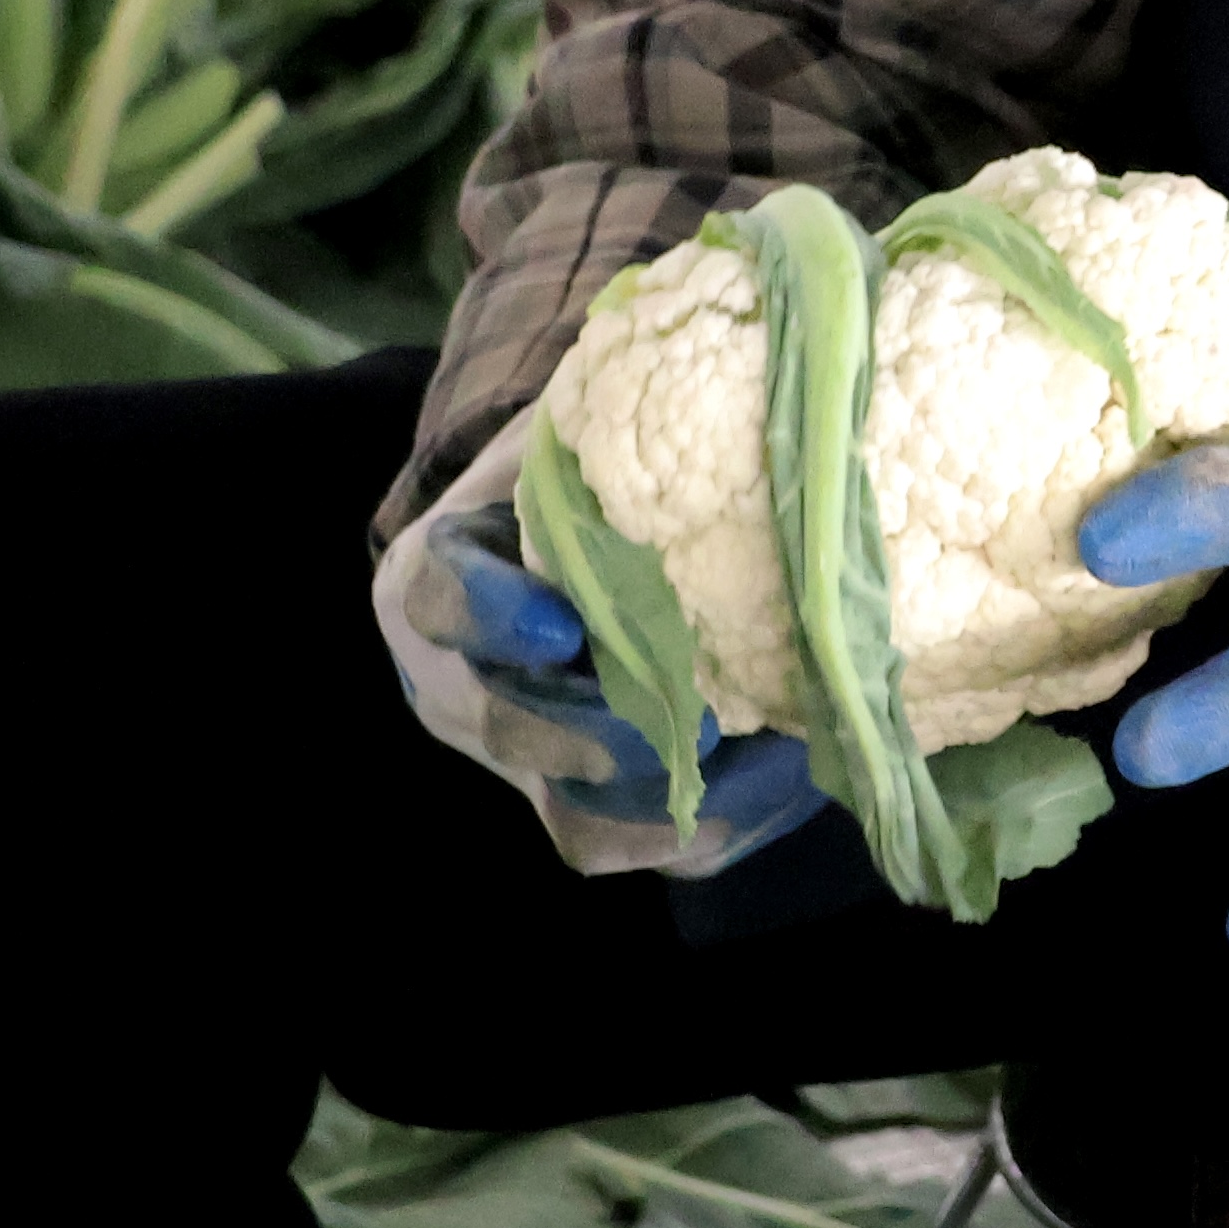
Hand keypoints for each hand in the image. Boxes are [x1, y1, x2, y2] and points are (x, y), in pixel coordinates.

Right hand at [372, 457, 824, 879]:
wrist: (584, 529)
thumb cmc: (590, 464)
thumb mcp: (583, 423)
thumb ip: (616, 422)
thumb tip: (736, 379)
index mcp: (435, 577)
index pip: (438, 599)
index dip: (490, 617)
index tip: (562, 624)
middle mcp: (458, 685)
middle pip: (510, 729)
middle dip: (607, 730)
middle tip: (706, 713)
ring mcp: (521, 762)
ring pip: (576, 818)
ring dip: (675, 795)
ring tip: (772, 754)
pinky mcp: (588, 808)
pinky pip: (650, 848)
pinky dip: (720, 824)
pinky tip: (792, 777)